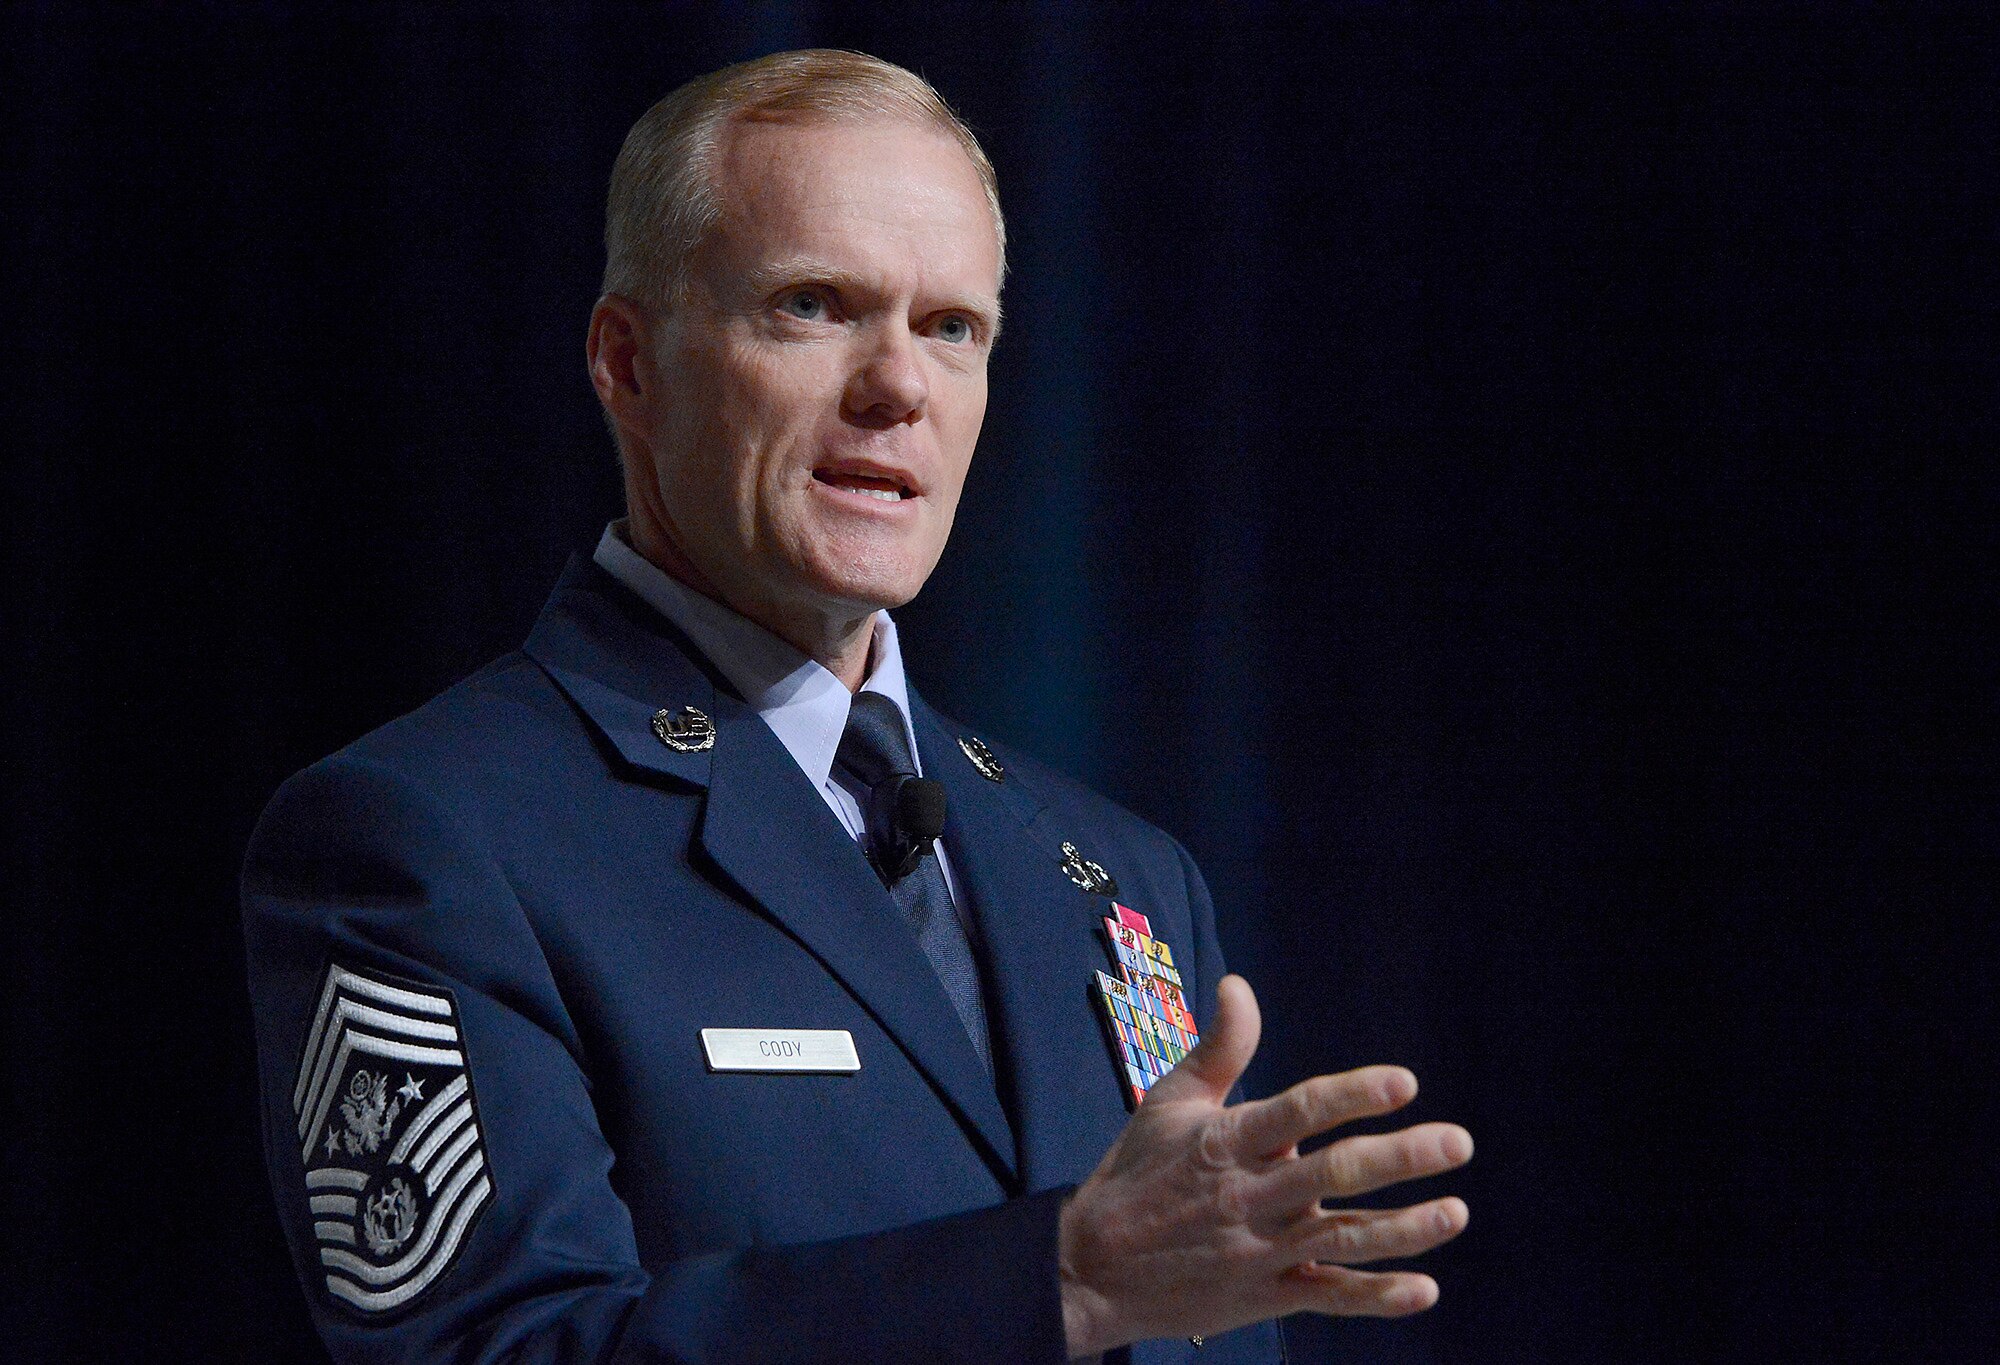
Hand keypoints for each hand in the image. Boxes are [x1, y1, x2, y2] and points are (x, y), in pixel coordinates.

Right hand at [1058, 975, 1471, 1356]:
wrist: (1090, 1268)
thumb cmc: (1135, 1173)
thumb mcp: (1168, 1102)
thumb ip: (1218, 1048)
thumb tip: (1238, 984)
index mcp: (1225, 1142)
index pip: (1298, 1111)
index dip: (1352, 1095)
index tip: (1404, 1082)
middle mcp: (1247, 1196)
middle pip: (1335, 1174)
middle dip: (1402, 1158)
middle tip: (1457, 1142)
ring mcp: (1258, 1251)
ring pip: (1343, 1238)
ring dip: (1405, 1229)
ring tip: (1456, 1211)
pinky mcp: (1263, 1295)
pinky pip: (1328, 1296)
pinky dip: (1376, 1298)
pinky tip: (1424, 1290)